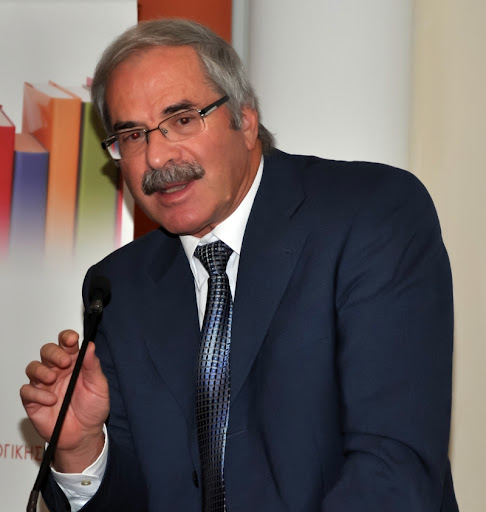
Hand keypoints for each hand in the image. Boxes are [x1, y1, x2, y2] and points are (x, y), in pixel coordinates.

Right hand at [20, 329, 108, 471]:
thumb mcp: (99, 386)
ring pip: (33, 367)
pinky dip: (37, 393)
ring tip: (53, 379)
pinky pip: (27, 391)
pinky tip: (50, 400)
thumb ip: (93, 366)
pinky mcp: (34, 401)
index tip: (72, 339)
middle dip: (54, 353)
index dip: (67, 337)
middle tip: (64, 362)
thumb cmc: (93, 409)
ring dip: (41, 370)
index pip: (66, 343)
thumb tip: (90, 346)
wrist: (84, 435)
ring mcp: (45, 385)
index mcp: (74, 363)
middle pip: (47, 351)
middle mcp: (58, 371)